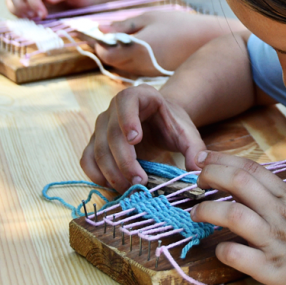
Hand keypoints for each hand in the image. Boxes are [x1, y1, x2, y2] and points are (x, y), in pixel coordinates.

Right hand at [6, 0, 96, 18]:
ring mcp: (32, 0)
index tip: (43, 15)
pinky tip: (32, 24)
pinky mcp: (32, 11)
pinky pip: (18, 12)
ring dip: (17, 11)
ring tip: (31, 20)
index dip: (33, 2)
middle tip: (34, 17)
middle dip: (19, 5)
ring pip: (11, 0)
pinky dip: (20, 18)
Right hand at [80, 85, 206, 192]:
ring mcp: (101, 126)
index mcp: (138, 96)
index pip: (127, 102)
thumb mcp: (187, 133)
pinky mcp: (94, 143)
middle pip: (111, 134)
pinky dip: (96, 175)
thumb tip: (198, 169)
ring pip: (97, 150)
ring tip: (130, 188)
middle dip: (124, 161)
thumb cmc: (171, 124)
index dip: (128, 120)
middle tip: (139, 181)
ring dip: (111, 172)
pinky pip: (87, 159)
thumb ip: (195, 149)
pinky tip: (112, 186)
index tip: (135, 140)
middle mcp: (114, 108)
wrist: (158, 122)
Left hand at [96, 11, 240, 76]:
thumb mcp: (147, 18)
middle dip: (108, 49)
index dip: (99, 43)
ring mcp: (148, 72)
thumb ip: (122, 26)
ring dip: (120, 54)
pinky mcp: (156, 73)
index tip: (99, 33)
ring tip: (126, 39)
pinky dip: (132, 58)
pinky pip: (137, 68)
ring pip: (125, 66)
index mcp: (134, 51)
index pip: (106, 53)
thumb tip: (100, 30)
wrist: (205, 39)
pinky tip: (141, 46)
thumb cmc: (176, 24)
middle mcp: (139, 66)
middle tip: (109, 34)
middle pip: (113, 62)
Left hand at [192, 152, 285, 284]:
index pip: (251, 170)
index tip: (203, 158)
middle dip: (211, 176)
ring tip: (196, 214)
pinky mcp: (275, 270)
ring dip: (209, 212)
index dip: (223, 161)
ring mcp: (277, 242)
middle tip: (195, 178)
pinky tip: (219, 250)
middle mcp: (280, 215)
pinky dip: (225, 252)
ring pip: (234, 216)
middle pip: (239, 183)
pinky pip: (241, 257)